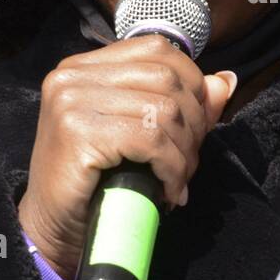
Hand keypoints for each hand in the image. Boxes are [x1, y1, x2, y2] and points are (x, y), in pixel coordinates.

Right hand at [17, 35, 236, 279]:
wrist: (53, 230)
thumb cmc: (96, 182)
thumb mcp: (140, 135)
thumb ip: (181, 104)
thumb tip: (225, 81)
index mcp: (85, 66)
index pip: (157, 49)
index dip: (191, 83)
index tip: (196, 125)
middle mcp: (72, 75)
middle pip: (167, 79)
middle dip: (194, 124)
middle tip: (187, 163)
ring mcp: (71, 100)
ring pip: (163, 111)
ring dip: (184, 153)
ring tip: (177, 180)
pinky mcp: (77, 132)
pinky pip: (151, 140)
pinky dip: (172, 169)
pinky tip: (168, 191)